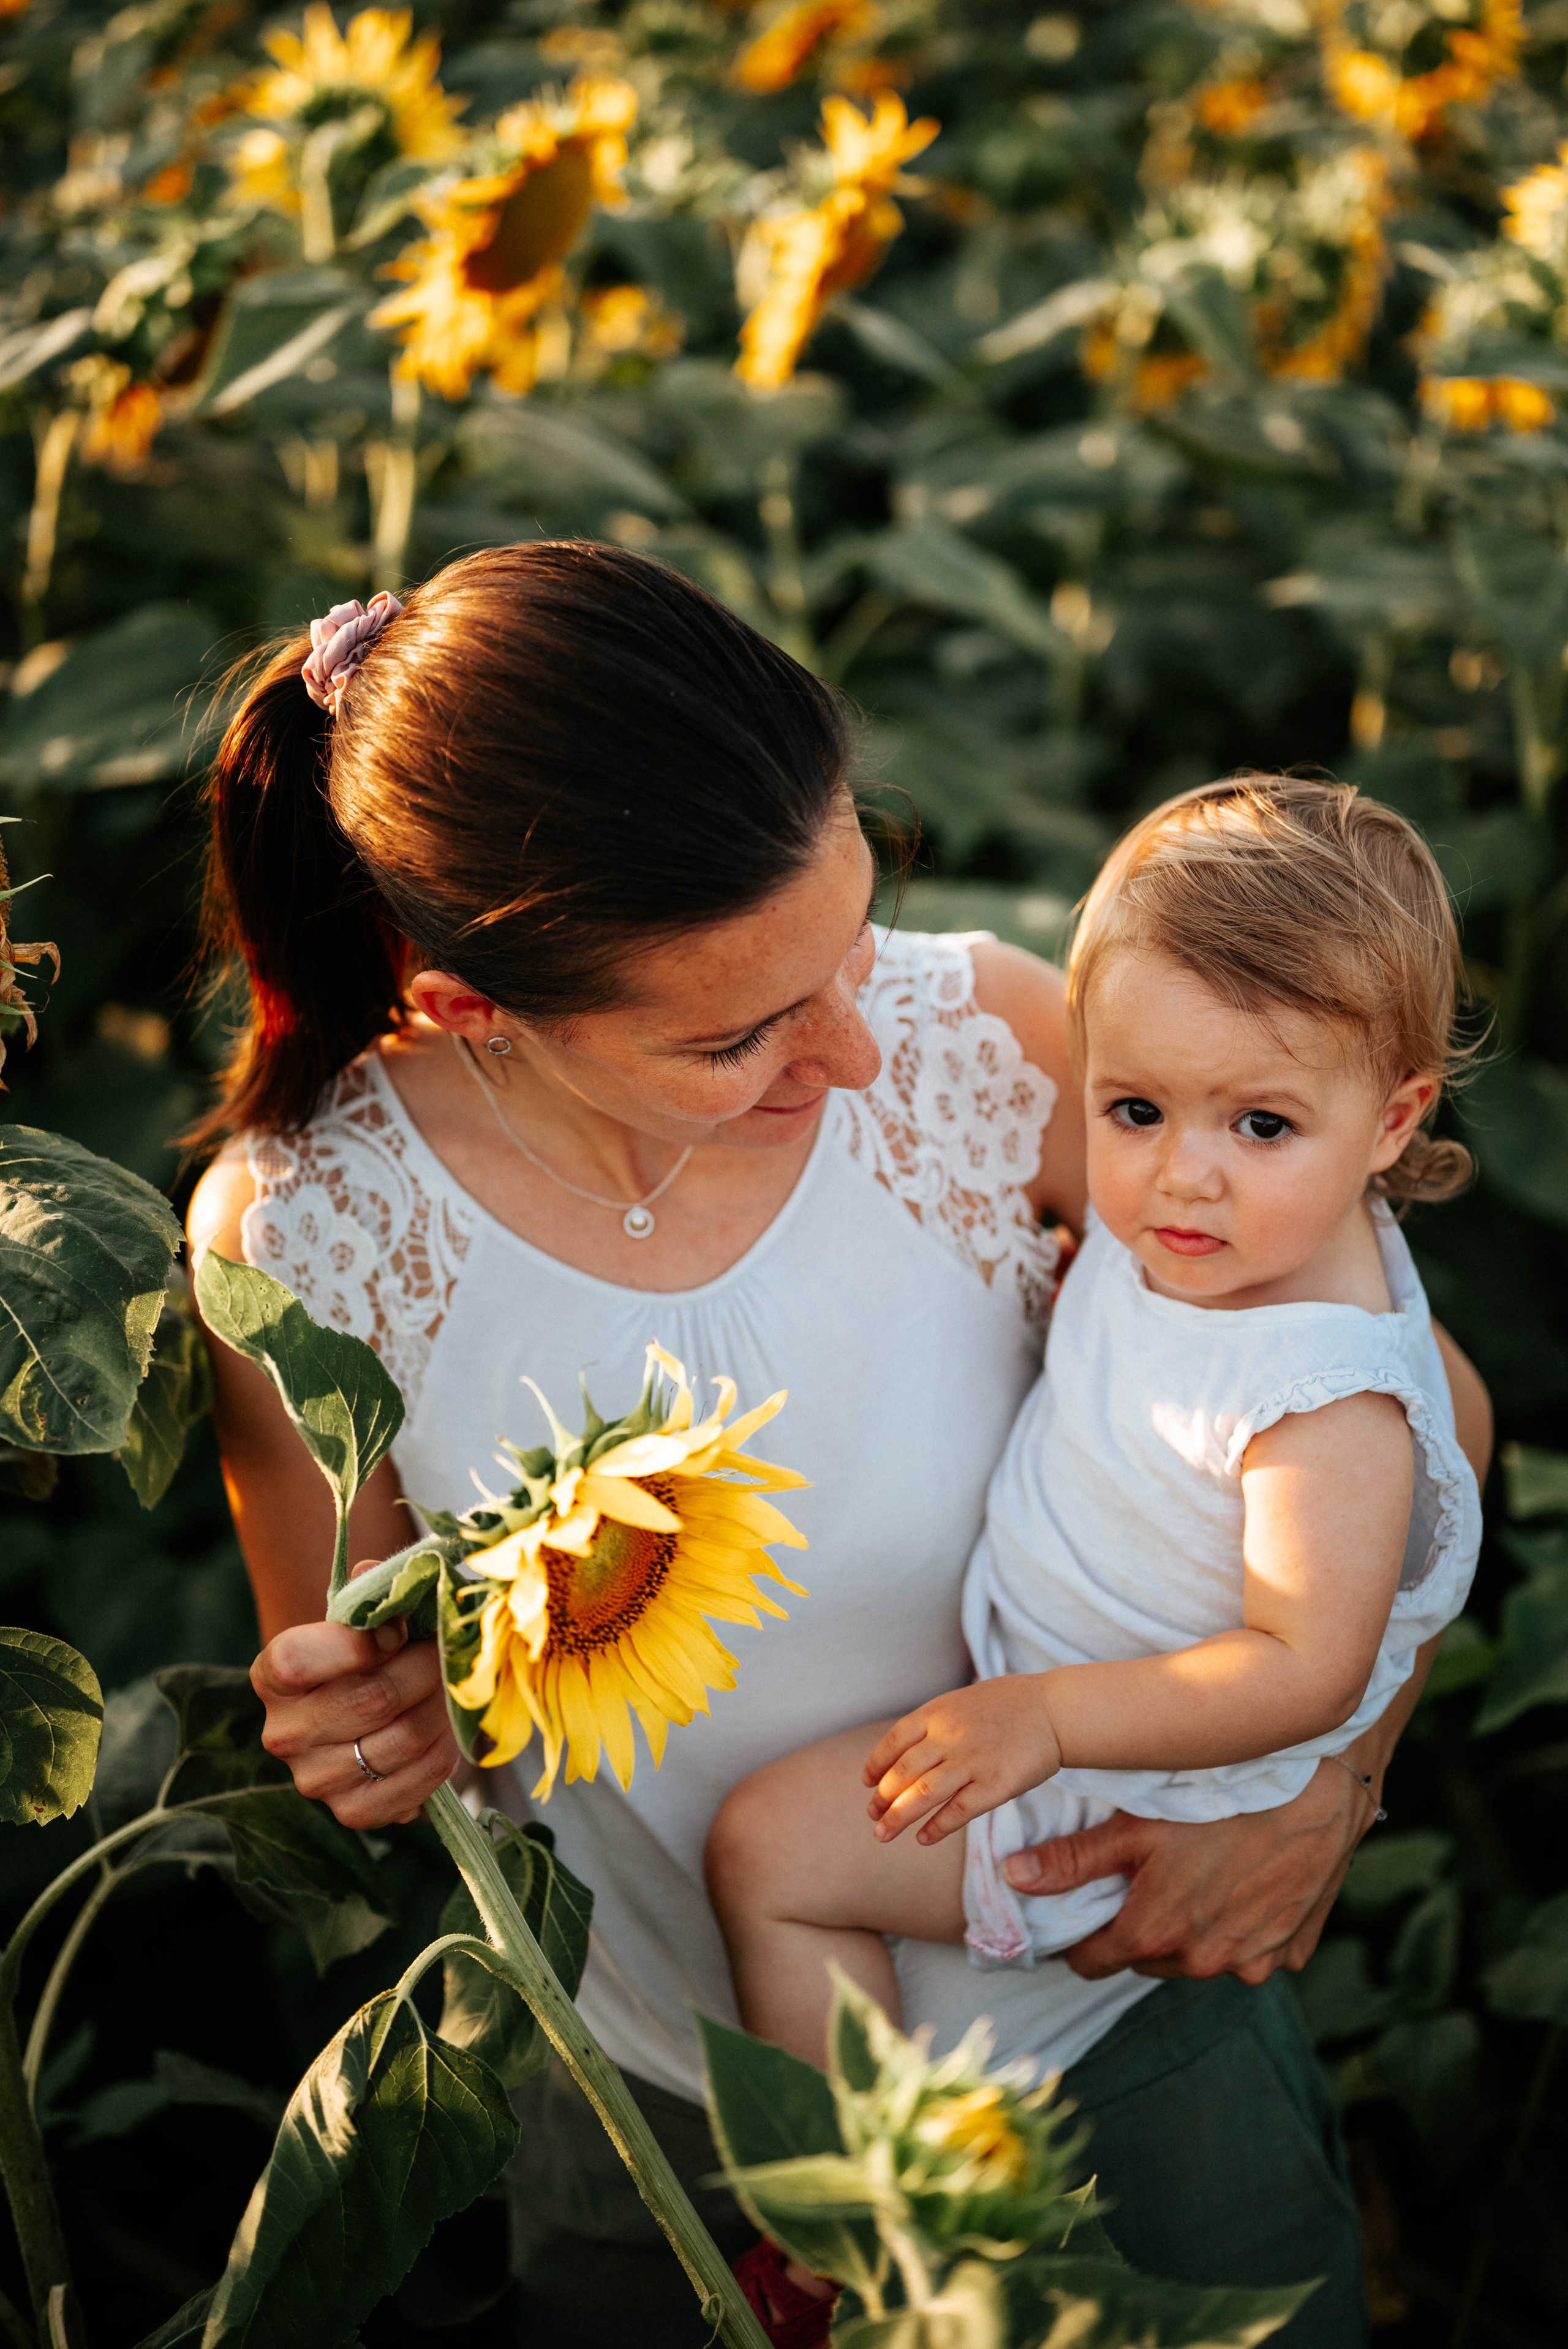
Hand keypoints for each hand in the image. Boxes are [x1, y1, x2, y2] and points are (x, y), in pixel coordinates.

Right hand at [251, 1564, 458, 1827]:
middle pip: (372, 1698)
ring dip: (441, 1709)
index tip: (399, 1633)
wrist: (359, 1717)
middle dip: (424, 1670)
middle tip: (446, 1655)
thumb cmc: (360, 1657)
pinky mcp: (351, 1812)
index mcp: (272, 1676)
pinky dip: (443, 1754)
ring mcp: (314, 1780)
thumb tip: (374, 1575)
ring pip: (402, 1738)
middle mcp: (283, 1734)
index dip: (359, 1643)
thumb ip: (367, 1596)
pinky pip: (415, 1783)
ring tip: (449, 1690)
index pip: (298, 1660)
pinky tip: (444, 1734)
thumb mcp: (356, 1620)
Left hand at [863, 1675, 1061, 1845]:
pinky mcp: (995, 1785)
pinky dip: (937, 1827)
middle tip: (873, 1815)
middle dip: (883, 1797)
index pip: (894, 1741)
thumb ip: (934, 1725)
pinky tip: (923, 1839)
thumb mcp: (962, 1702)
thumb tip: (904, 1754)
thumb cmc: (1008, 1705)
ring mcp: (972, 1762)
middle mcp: (949, 1736)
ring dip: (898, 1817)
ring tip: (883, 1834)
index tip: (867, 1783)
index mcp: (938, 1712)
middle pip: (903, 1772)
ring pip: (923, 1795)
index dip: (876, 1764)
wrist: (1054, 1710)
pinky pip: (957, 1811)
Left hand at [1001, 1757, 1368, 1982]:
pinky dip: (1243, 1931)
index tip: (1080, 1915)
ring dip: (1191, 1932)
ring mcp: (1251, 1961)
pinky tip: (1242, 1888)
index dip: (1081, 1938)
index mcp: (1155, 1934)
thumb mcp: (1135, 1824)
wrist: (1315, 1792)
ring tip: (1194, 1879)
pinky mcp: (1290, 1950)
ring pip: (1200, 1958)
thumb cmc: (1218, 1799)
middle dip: (1139, 1929)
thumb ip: (1072, 1859)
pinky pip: (1253, 1953)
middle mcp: (1203, 1961)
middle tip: (1142, 1883)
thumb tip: (1013, 1878)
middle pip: (1148, 1959)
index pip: (1093, 1961)